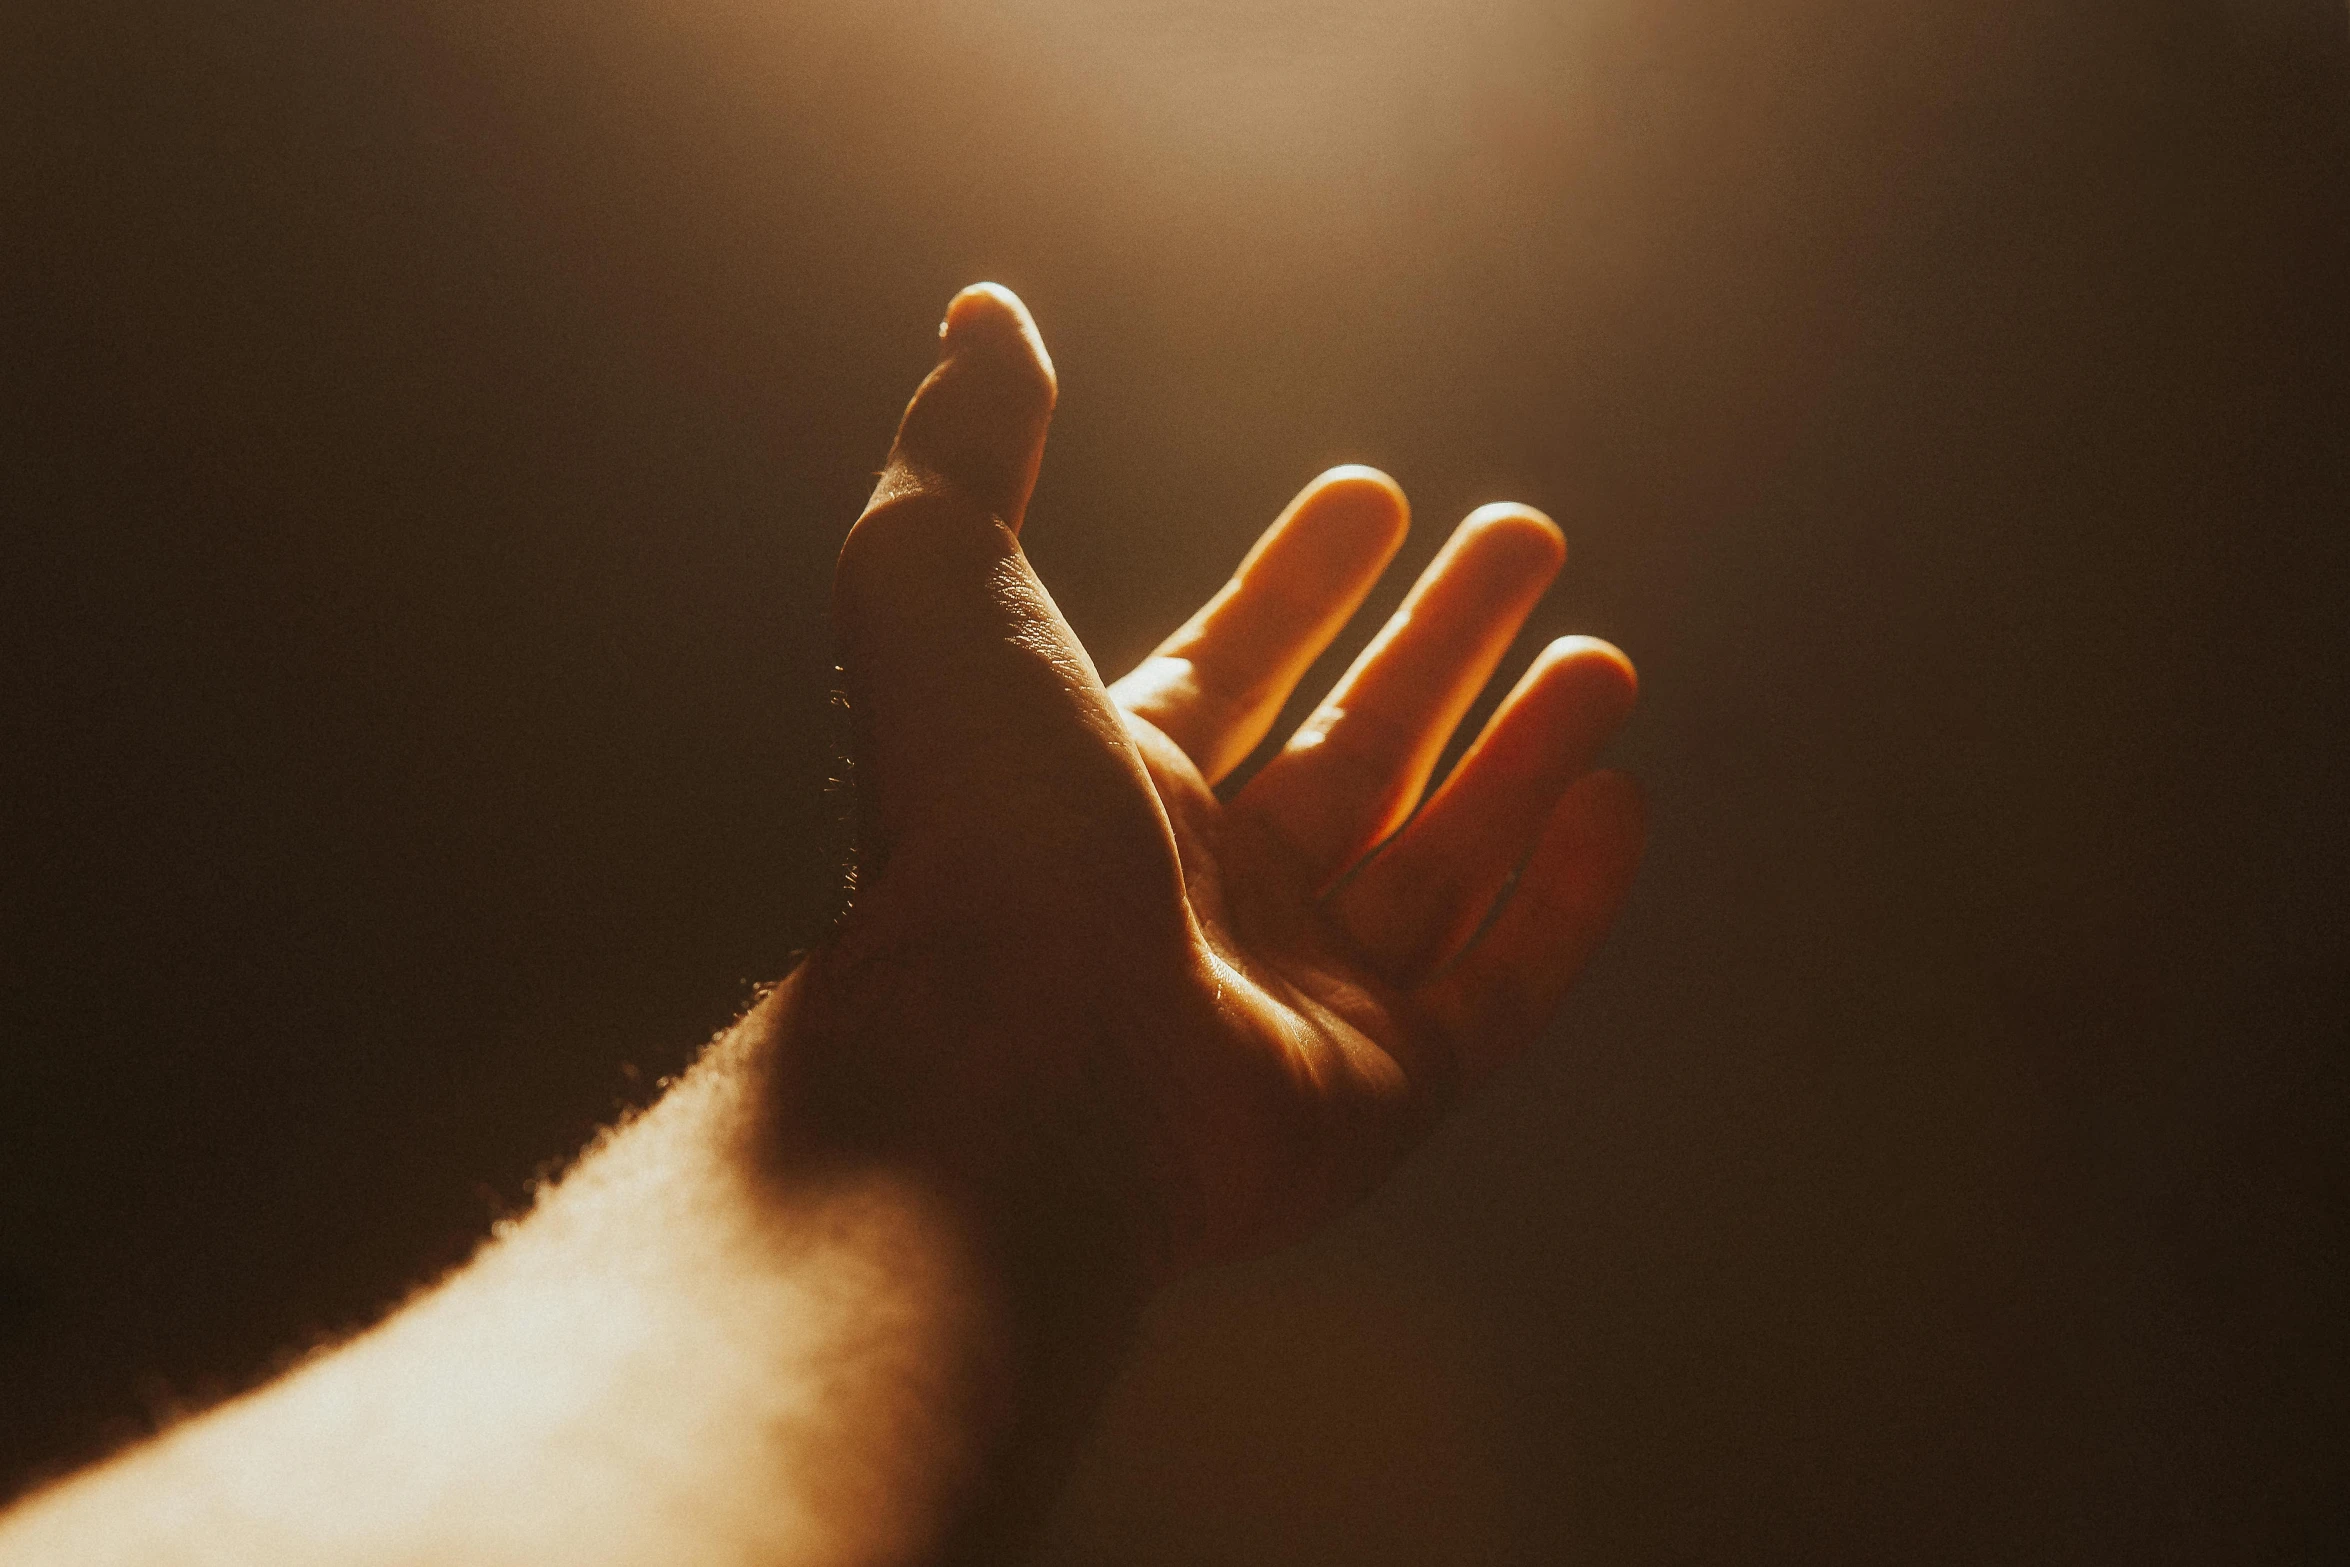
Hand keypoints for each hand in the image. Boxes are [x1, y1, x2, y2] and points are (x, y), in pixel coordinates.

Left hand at [779, 284, 1645, 1283]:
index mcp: (1105, 788)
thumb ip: (965, 449)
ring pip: (1437, 862)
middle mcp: (1199, 896)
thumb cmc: (976, 828)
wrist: (1008, 1066)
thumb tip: (978, 312)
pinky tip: (1616, 805)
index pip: (1230, 664)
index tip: (1372, 494)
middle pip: (1354, 749)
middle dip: (1439, 643)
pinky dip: (1563, 905)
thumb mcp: (942, 587)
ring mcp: (1291, 1003)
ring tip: (1606, 660)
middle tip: (1525, 539)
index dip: (1300, 579)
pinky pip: (1493, 991)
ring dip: (1522, 757)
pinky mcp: (1375, 1098)